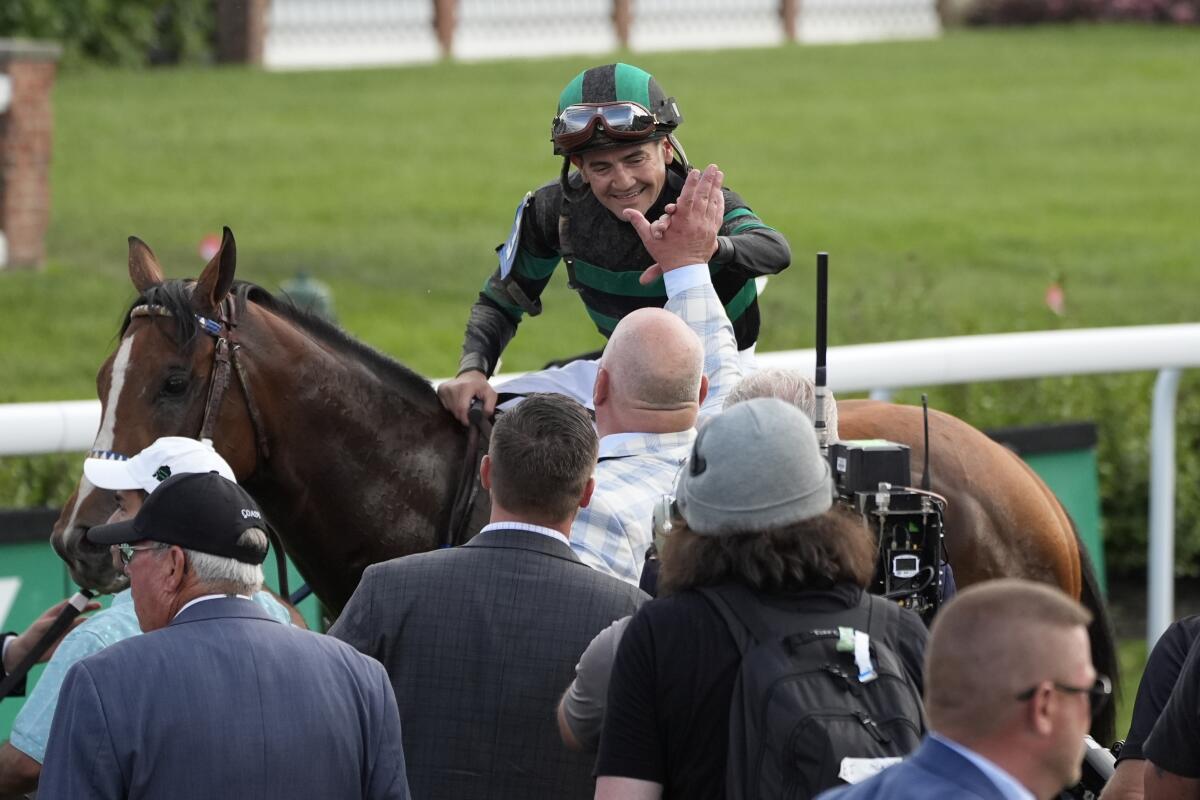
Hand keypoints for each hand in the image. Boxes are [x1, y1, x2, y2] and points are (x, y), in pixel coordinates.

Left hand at [3, 597, 99, 670]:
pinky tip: (93, 632)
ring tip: (99, 620)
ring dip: (90, 620)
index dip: (80, 599)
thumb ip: (53, 621)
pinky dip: (87, 633)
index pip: (71, 603)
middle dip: (89, 607)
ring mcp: (67, 630)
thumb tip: (67, 618)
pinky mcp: (69, 640)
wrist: (27, 651)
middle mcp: (64, 620)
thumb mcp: (40, 626)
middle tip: (99, 605)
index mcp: (57, 613)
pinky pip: (80, 635)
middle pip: (79, 611)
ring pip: (82, 623)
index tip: (90, 596)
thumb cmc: (32, 635)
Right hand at [436, 370, 497, 426]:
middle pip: (456, 411)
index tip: (469, 422)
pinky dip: (452, 407)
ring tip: (464, 405)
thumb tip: (483, 417)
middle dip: (463, 415)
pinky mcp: (440, 389)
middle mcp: (453, 387)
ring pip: (450, 409)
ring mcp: (445, 388)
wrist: (470, 375)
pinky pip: (445, 406)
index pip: (462, 408)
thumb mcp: (491, 395)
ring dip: (457, 411)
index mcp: (465, 387)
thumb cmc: (480, 386)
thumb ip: (489, 407)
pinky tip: (457, 401)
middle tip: (469, 411)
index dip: (465, 419)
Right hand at [624, 164, 724, 281]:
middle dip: (708, 180)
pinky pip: (718, 212)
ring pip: (713, 202)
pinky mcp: (713, 231)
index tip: (695, 171)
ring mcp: (706, 226)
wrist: (686, 272)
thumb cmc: (667, 255)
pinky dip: (719, 200)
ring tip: (718, 173)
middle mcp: (696, 222)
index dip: (691, 184)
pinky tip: (719, 191)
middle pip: (703, 196)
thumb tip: (626, 212)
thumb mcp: (650, 239)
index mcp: (681, 222)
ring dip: (715, 186)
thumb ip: (639, 223)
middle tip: (712, 166)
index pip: (687, 198)